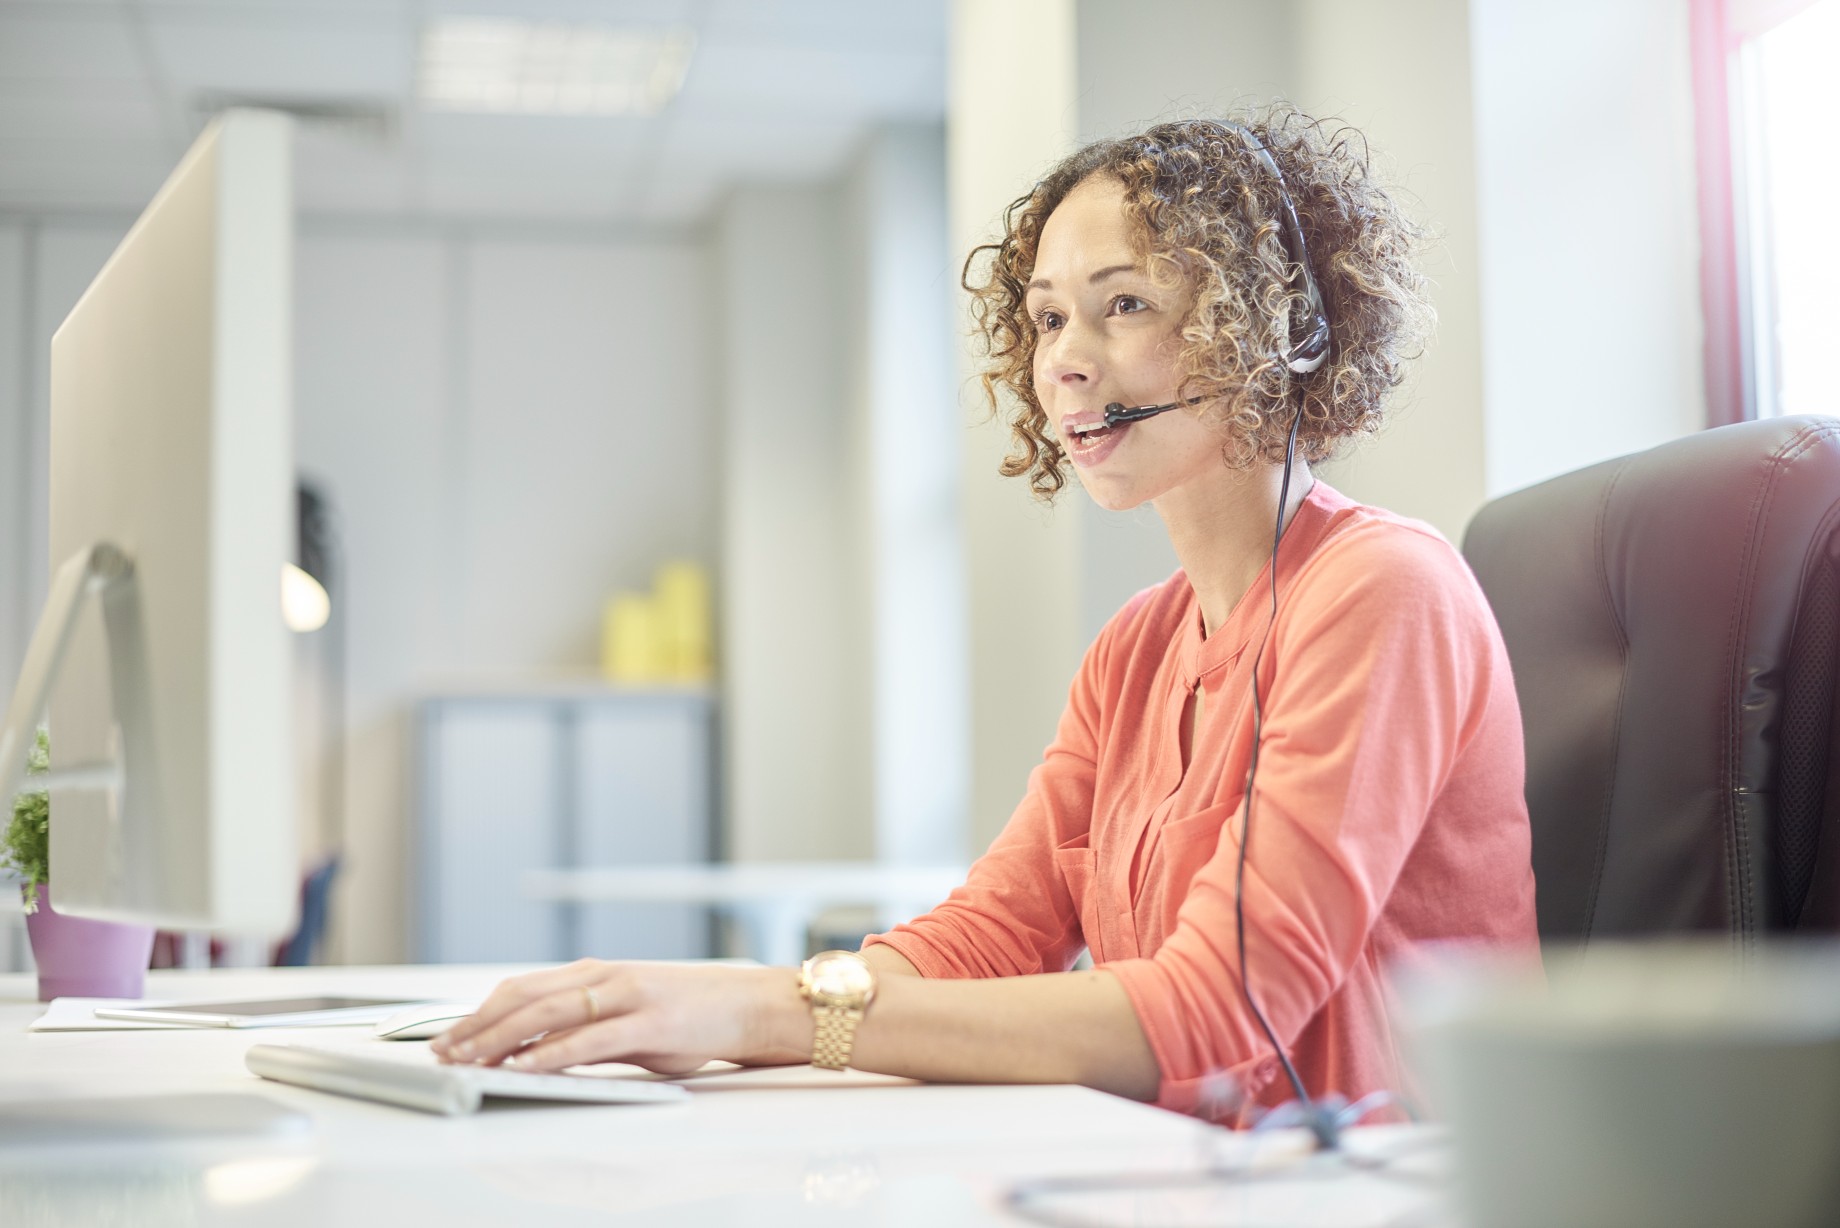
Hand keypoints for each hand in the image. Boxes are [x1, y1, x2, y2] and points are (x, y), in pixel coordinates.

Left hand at [431, 958, 809, 1074]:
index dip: (480, 1011)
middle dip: (475, 1026)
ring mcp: (627, 996)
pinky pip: (588, 1039)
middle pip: (523, 996)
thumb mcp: (631, 1019)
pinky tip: (523, 1068)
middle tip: (441, 1051)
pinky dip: (549, 1055)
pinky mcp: (649, 1023)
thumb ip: (585, 1031)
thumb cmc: (694, 1016)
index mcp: (598, 973)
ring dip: (498, 1040)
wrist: (753, 1005)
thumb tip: (537, 1056)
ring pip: (546, 1014)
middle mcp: (606, 977)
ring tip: (467, 1061)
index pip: (523, 987)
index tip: (449, 1035)